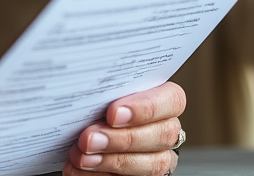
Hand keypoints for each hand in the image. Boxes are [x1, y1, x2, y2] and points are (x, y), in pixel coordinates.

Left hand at [66, 81, 185, 174]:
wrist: (82, 130)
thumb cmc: (91, 103)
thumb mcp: (99, 92)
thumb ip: (103, 90)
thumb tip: (84, 86)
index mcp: (161, 99)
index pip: (172, 99)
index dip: (145, 107)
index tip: (112, 113)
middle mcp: (165, 127)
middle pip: (162, 134)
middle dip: (122, 138)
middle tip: (89, 138)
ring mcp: (159, 154)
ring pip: (154, 163)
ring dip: (112, 161)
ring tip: (82, 157)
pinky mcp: (145, 174)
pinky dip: (102, 175)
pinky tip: (81, 169)